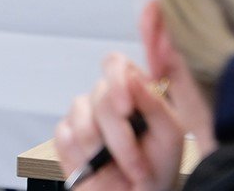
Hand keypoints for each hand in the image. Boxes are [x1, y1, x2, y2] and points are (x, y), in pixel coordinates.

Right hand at [54, 54, 183, 190]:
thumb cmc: (159, 168)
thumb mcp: (169, 136)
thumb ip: (154, 103)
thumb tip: (132, 76)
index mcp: (133, 92)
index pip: (115, 64)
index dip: (116, 79)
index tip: (126, 108)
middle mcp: (106, 101)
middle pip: (99, 95)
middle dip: (119, 135)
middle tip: (135, 162)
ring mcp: (83, 117)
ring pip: (79, 116)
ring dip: (103, 150)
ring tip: (120, 170)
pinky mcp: (66, 137)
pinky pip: (64, 136)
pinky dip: (84, 157)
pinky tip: (98, 166)